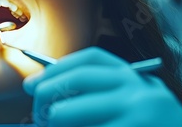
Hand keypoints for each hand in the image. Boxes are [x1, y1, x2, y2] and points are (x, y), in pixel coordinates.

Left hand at [23, 47, 181, 126]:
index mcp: (135, 77)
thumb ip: (96, 91)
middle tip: (39, 113)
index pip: (89, 61)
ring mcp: (138, 116)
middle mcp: (138, 90)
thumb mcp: (129, 102)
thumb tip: (37, 86)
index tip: (33, 84)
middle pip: (78, 81)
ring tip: (49, 125)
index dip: (55, 70)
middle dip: (48, 95)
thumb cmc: (148, 125)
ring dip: (53, 121)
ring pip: (71, 113)